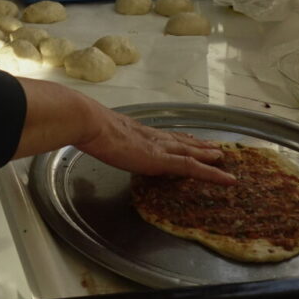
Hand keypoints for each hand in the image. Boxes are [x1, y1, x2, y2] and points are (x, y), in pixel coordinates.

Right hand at [13, 79, 234, 185]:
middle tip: (215, 147)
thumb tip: (72, 130)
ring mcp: (158, 147)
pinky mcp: (163, 159)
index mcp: (134, 131)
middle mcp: (150, 136)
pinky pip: (195, 168)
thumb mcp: (88, 131)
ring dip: (208, 155)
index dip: (175, 138)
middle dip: (198, 144)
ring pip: (191, 152)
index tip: (185, 139)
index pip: (160, 136)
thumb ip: (88, 133)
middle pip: (180, 141)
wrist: (85, 120)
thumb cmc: (82, 124)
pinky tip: (227, 178)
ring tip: (223, 157)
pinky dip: (213, 173)